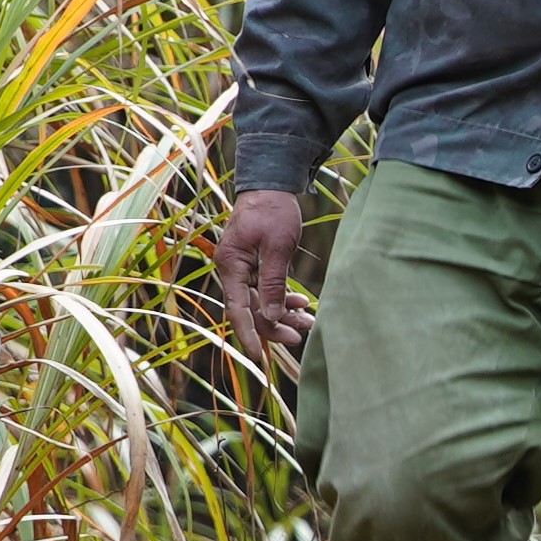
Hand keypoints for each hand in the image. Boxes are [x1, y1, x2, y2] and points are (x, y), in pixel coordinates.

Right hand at [212, 189, 307, 355]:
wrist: (271, 183)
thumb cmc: (273, 210)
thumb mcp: (277, 247)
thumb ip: (273, 282)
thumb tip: (272, 316)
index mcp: (231, 265)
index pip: (237, 309)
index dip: (249, 334)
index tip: (260, 357)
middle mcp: (232, 270)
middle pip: (250, 309)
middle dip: (275, 326)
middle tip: (302, 336)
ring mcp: (243, 268)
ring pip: (261, 302)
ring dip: (283, 314)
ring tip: (309, 322)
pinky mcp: (255, 265)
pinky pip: (267, 290)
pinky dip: (283, 298)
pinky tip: (302, 303)